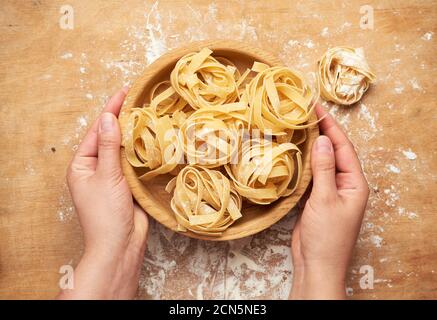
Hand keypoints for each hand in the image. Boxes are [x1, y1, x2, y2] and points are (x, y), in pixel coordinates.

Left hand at [58, 88, 148, 299]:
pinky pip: (136, 161)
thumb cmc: (105, 213)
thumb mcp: (106, 176)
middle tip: (139, 97)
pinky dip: (144, 150)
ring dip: (136, 133)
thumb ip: (110, 146)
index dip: (111, 110)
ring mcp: (114, 176)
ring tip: (149, 112)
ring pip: (125, 149)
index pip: (98, 130)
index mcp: (82, 165)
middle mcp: (96, 168)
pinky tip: (154, 138)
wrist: (120, 245)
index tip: (125, 92)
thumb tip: (109, 117)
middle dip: (124, 119)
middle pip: (111, 137)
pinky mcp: (130, 184)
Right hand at [290, 105, 368, 299]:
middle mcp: (345, 184)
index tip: (316, 107)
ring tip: (297, 126)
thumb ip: (324, 169)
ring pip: (321, 162)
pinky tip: (293, 152)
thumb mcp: (326, 200)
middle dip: (321, 131)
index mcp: (355, 183)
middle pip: (333, 151)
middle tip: (304, 112)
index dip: (330, 126)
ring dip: (311, 146)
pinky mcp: (316, 199)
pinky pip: (311, 175)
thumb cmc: (327, 237)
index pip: (343, 147)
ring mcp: (330, 191)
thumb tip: (322, 141)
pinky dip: (303, 163)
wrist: (317, 265)